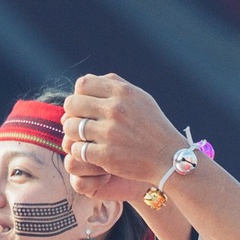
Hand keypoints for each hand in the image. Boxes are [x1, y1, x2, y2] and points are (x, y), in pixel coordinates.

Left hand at [63, 73, 184, 183]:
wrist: (168, 157)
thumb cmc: (152, 126)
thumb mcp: (139, 98)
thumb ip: (113, 85)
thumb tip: (84, 81)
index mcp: (123, 92)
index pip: (82, 84)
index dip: (79, 95)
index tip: (84, 106)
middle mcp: (116, 109)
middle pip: (72, 104)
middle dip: (71, 114)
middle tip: (79, 123)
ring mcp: (110, 133)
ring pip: (71, 127)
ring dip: (72, 134)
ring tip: (82, 138)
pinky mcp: (106, 155)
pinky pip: (77, 150)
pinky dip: (78, 152)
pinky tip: (88, 152)